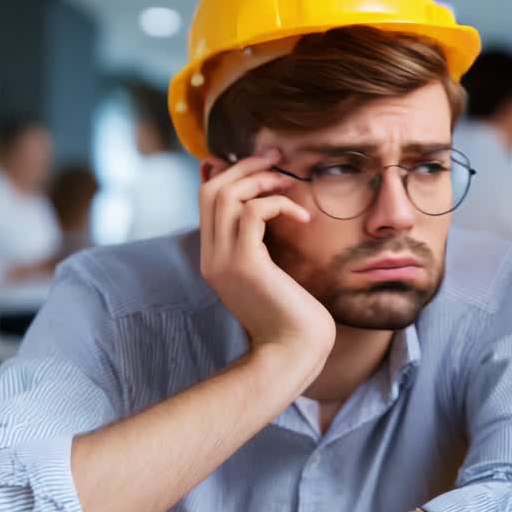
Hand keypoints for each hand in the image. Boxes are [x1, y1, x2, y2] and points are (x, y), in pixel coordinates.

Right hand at [199, 150, 334, 363]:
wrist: (294, 352)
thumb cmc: (294, 314)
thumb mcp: (274, 272)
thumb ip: (265, 244)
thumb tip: (274, 212)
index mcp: (215, 257)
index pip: (208, 200)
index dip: (233, 174)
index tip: (266, 165)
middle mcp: (211, 257)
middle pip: (210, 190)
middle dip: (244, 167)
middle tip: (277, 159)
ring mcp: (223, 261)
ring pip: (225, 195)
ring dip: (261, 180)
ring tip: (290, 184)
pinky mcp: (244, 265)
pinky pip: (252, 213)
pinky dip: (278, 204)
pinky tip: (303, 218)